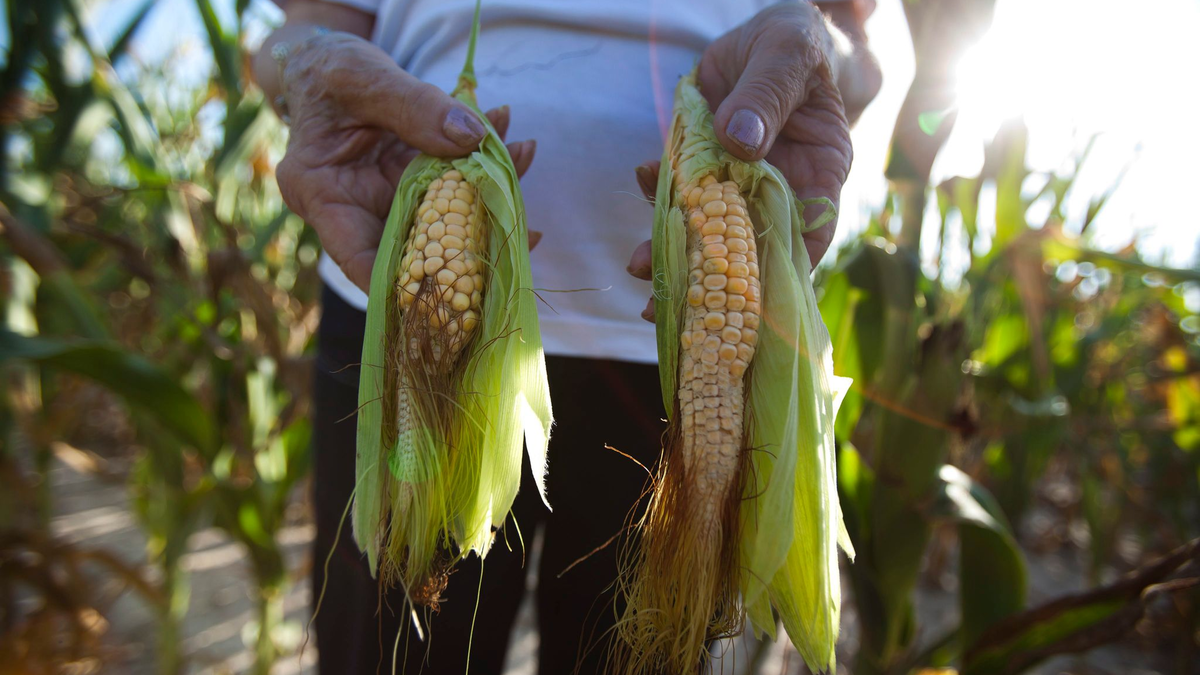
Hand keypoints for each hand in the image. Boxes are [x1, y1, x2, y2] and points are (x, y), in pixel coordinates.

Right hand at [275, 32, 536, 291]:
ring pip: (445, 215)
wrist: (324, 60)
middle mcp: (356, 210)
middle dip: (473, 240)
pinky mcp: (413, 183)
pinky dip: (485, 166)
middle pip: (415, 245)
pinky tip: (513, 142)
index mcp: (321, 195)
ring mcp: (388, 199)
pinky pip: (454, 185)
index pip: (359, 258)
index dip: (407, 282)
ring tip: (523, 154)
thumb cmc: (326, 69)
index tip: (461, 290)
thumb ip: (413, 106)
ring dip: (490, 193)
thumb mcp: (362, 77)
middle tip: (526, 229)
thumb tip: (473, 139)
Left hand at [627, 3, 852, 321]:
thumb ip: (767, 96)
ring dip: (674, 250)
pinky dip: (661, 192)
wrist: (765, 32)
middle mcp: (780, 186)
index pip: (809, 233)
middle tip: (666, 304)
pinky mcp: (706, 164)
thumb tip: (741, 140)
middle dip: (708, 279)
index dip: (779, 271)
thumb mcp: (787, 56)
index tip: (743, 296)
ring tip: (639, 267)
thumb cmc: (796, 43)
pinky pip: (682, 189)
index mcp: (819, 171)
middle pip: (749, 246)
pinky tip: (645, 176)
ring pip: (709, 227)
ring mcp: (740, 180)